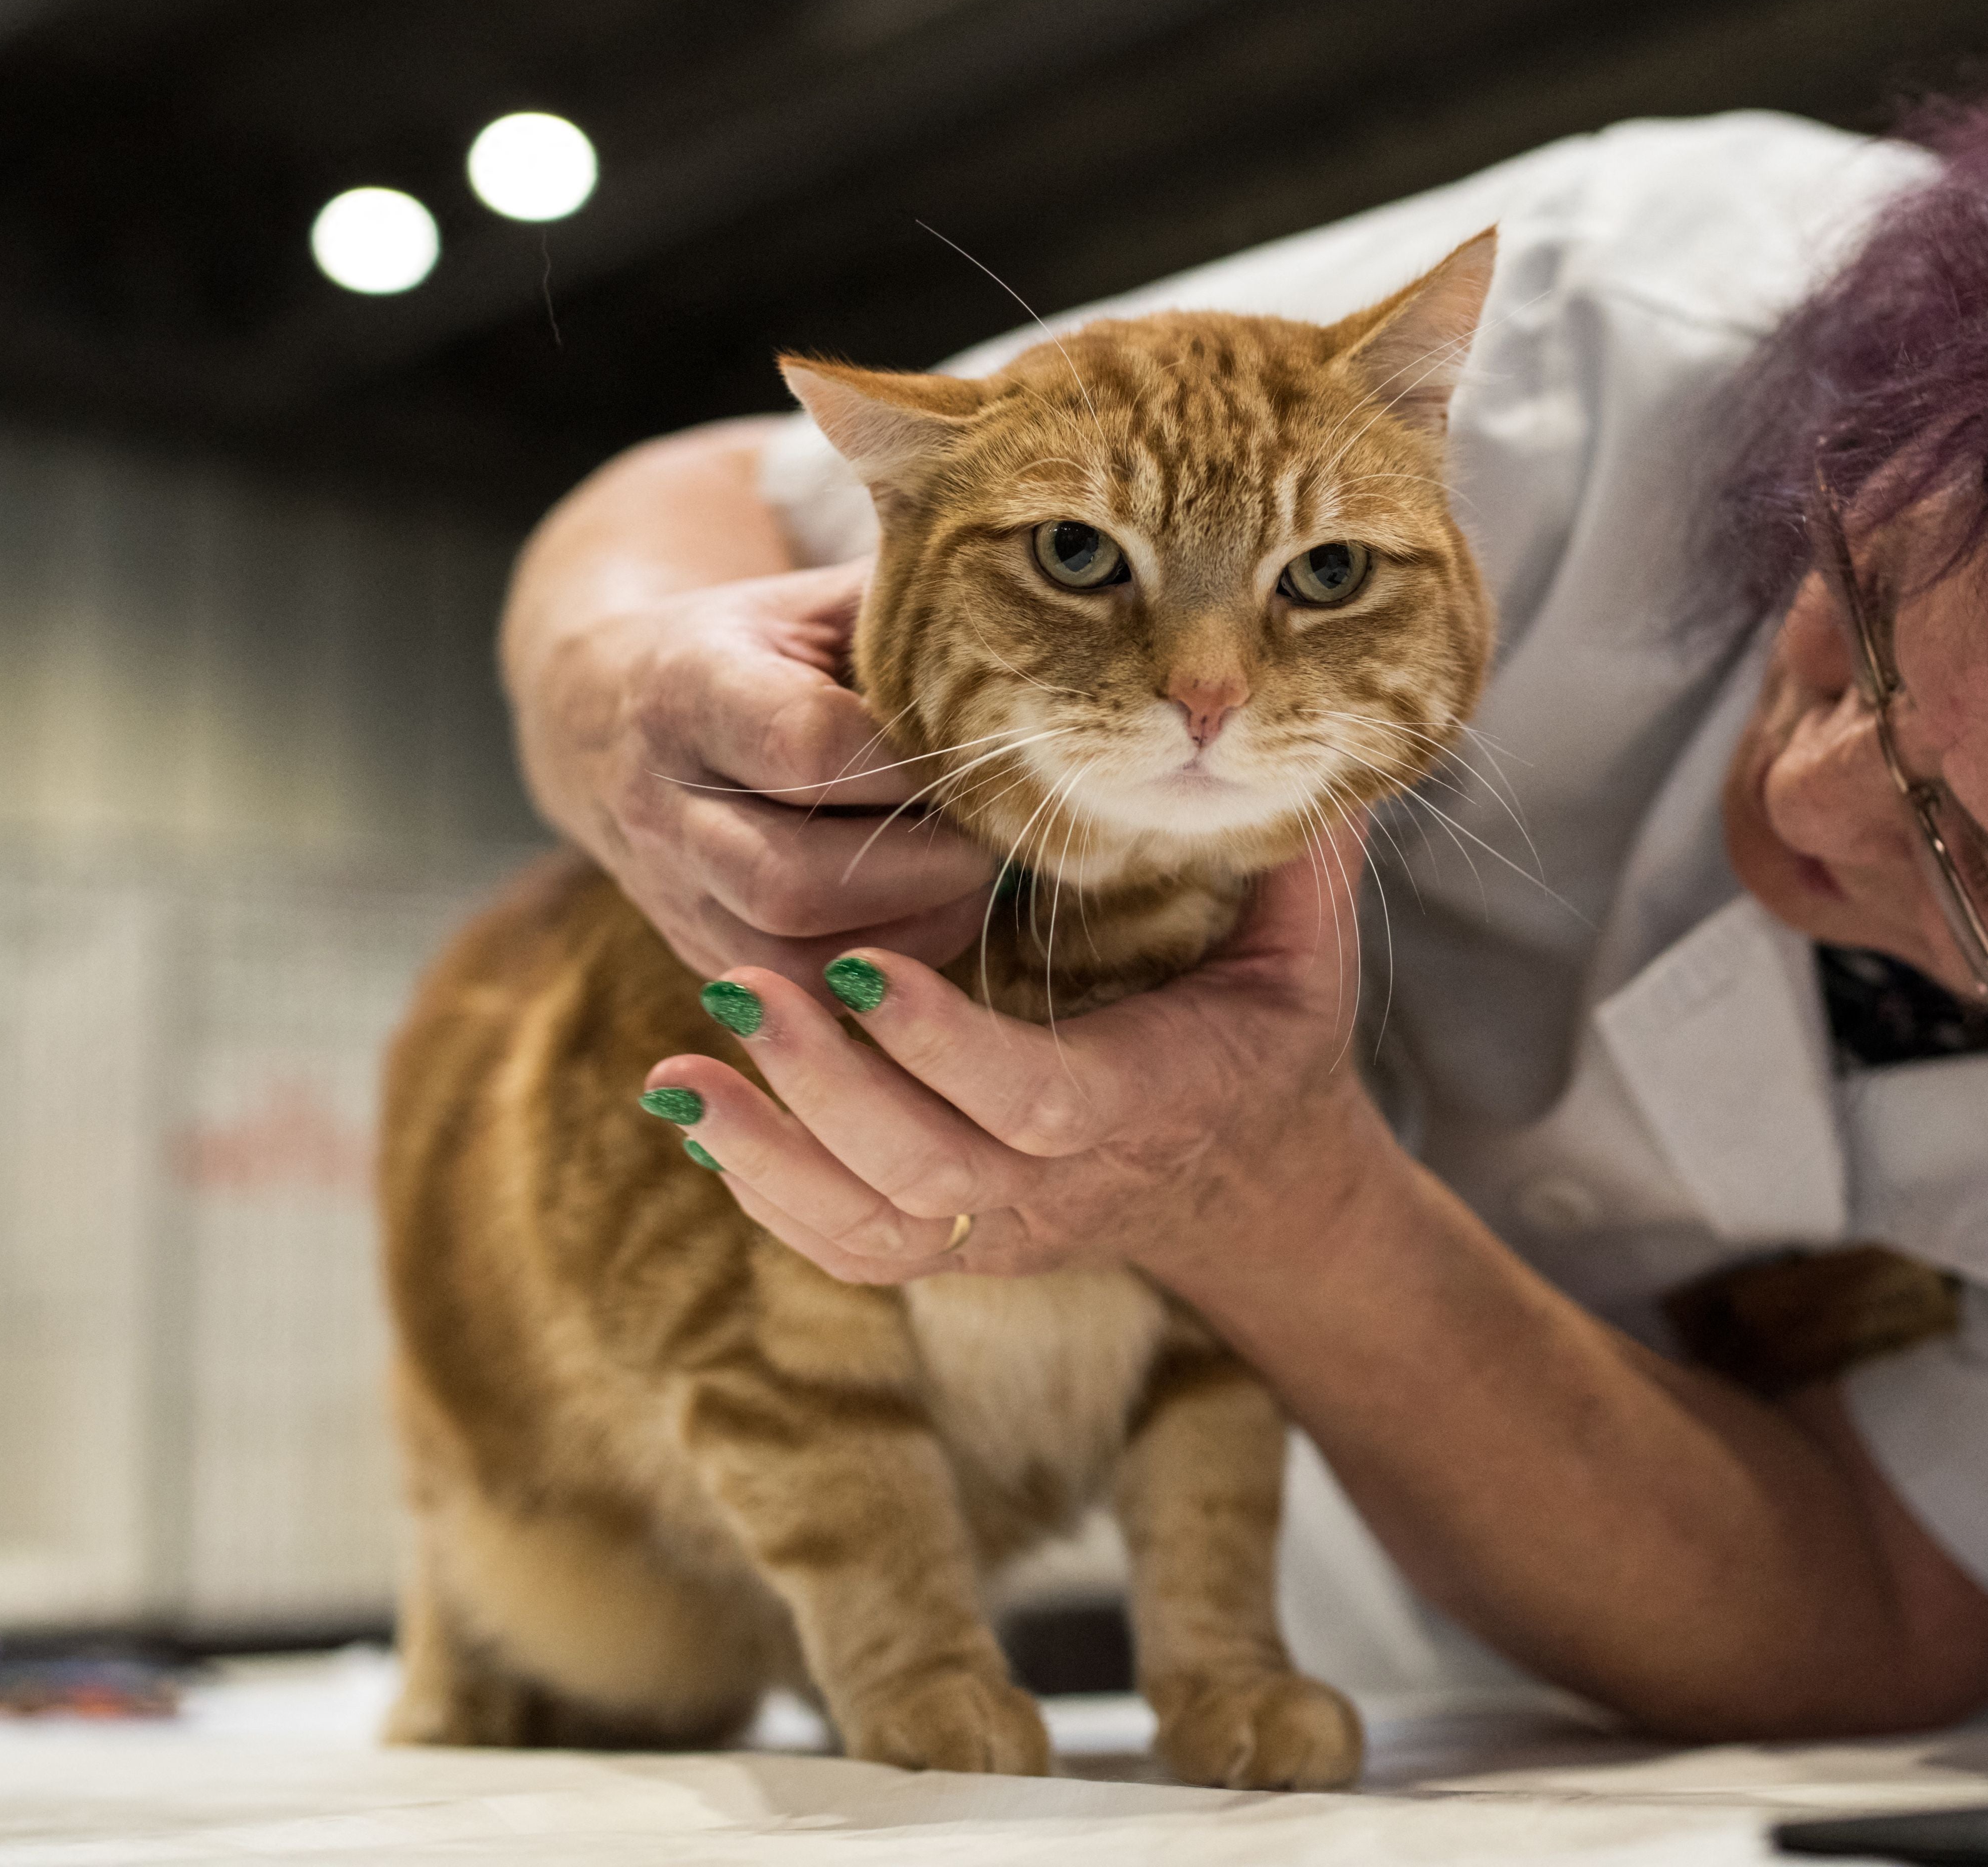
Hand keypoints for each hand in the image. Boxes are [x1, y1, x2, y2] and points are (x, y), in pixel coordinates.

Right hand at [518, 562, 999, 991]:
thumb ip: (916, 608)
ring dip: (912, 934)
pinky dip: (882, 972)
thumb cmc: (761, 645)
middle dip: (923, 872)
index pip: (807, 743)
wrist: (613, 712)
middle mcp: (662, 800)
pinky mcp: (694, 949)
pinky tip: (934, 917)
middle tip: (1000, 842)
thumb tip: (1057, 624)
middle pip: (794, 880)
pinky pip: (797, 994)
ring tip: (977, 883)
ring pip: (795, 959)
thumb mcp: (821, 601)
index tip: (984, 755)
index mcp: (691, 684)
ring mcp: (670, 889)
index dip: (912, 765)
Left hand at [642, 819, 1386, 1285]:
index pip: (1036, 1096)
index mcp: (1151, 1100)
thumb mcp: (1308, 950)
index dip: (943, 1044)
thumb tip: (1283, 739)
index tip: (863, 964)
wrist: (1256, 1187)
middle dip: (823, 1082)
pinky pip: (844, 1246)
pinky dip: (764, 1192)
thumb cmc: (1273, 1041)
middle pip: (925, 1164)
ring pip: (867, 1219)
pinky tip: (696, 1114)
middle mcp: (1067, 1187)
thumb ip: (1295, 856)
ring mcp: (1004, 1229)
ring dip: (766, 1147)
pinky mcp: (955, 1247)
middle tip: (739, 985)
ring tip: (679, 1068)